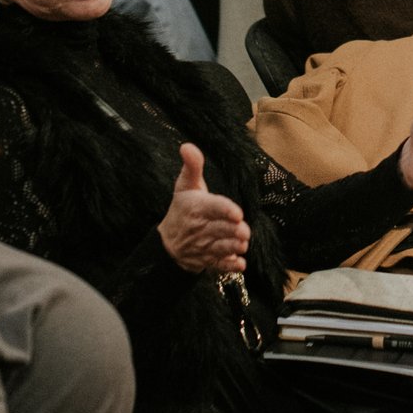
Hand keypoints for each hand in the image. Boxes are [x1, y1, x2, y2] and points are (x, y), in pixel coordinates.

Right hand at [157, 144, 250, 274]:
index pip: (212, 207)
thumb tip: (187, 146)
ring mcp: (204, 246)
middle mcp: (200, 228)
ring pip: (220, 248)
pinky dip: (229, 266)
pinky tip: (239, 264)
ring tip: (243, 244)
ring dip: (232, 247)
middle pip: (219, 230)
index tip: (237, 213)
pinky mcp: (207, 260)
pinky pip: (218, 265)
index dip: (225, 210)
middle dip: (233, 231)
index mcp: (197, 207)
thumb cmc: (182, 210)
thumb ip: (192, 166)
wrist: (168, 243)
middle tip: (244, 231)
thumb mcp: (185, 186)